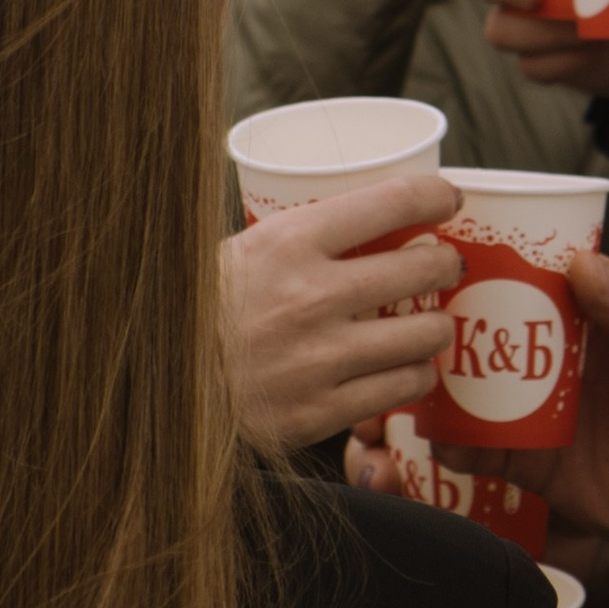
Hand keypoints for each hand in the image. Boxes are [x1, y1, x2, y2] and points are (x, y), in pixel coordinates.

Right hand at [218, 177, 464, 450]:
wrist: (161, 381)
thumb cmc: (207, 307)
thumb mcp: (250, 248)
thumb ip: (309, 234)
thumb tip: (379, 215)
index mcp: (291, 242)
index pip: (392, 202)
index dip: (435, 196)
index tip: (446, 200)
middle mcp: (312, 296)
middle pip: (424, 268)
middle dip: (447, 263)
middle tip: (445, 265)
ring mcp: (319, 358)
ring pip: (424, 334)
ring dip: (436, 325)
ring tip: (428, 322)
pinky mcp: (320, 411)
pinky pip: (400, 388)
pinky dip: (413, 375)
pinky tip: (406, 367)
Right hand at [439, 250, 608, 601]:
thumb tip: (582, 263)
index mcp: (596, 316)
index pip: (532, 275)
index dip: (489, 261)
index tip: (441, 247)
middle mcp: (560, 360)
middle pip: (488, 332)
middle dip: (445, 322)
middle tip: (402, 313)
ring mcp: (545, 413)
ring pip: (475, 390)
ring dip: (439, 382)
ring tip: (408, 372)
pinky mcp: (539, 467)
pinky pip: (486, 451)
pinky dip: (457, 444)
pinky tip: (439, 436)